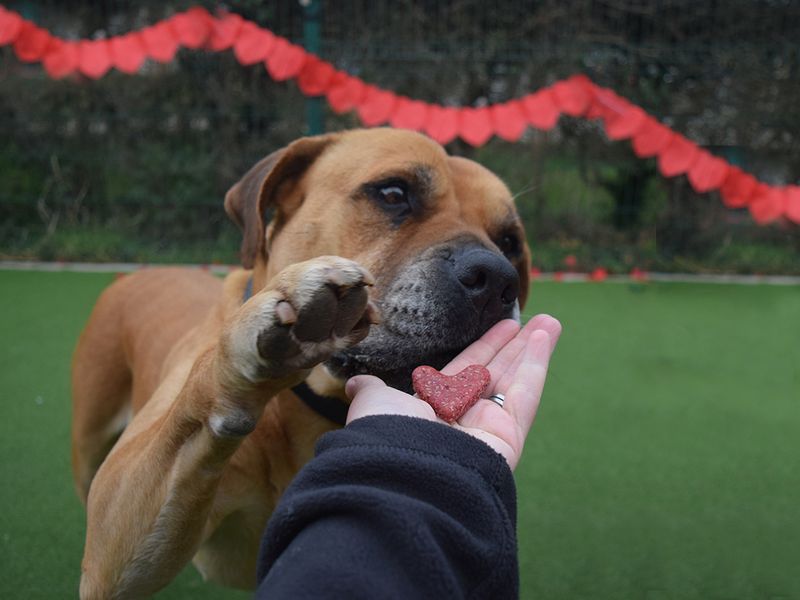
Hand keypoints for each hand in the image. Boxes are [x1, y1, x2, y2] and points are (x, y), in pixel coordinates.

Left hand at [345, 314, 561, 469]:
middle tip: (534, 320)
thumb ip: (372, 390)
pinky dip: (536, 364)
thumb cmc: (387, 434)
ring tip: (551, 321)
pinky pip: (525, 394)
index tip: (504, 327)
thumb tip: (354, 384)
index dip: (485, 348)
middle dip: (514, 347)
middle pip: (495, 373)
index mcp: (432, 410)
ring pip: (515, 380)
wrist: (404, 472)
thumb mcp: (373, 403)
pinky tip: (545, 336)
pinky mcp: (508, 436)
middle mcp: (462, 419)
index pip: (464, 370)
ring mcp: (488, 428)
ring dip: (533, 349)